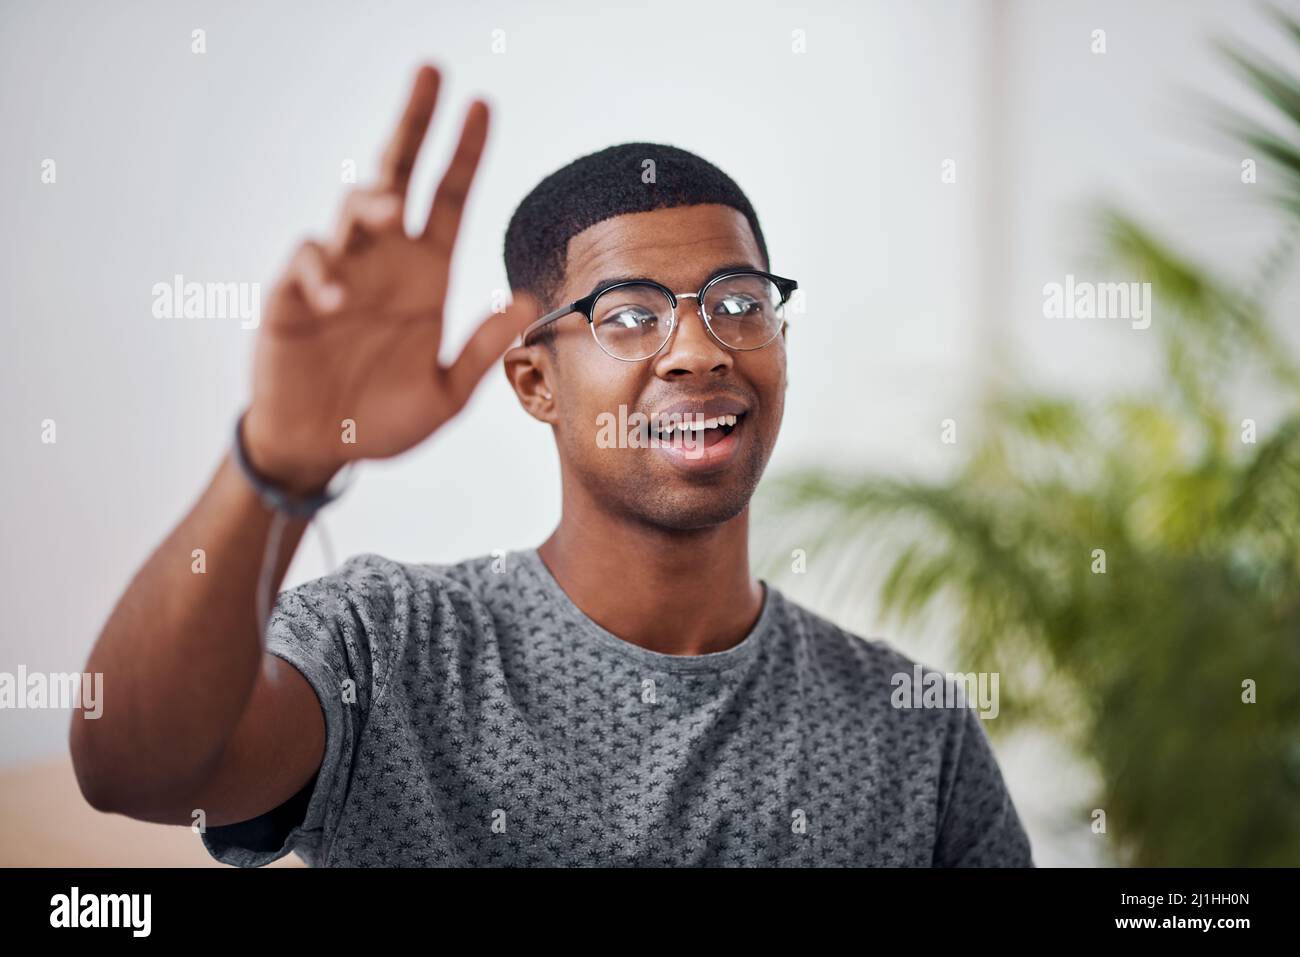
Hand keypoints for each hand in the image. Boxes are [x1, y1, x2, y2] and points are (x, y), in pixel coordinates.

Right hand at [243, 65, 539, 493]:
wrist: (321, 449)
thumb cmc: (383, 419)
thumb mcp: (445, 395)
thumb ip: (481, 351)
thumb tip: (527, 302)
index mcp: (425, 274)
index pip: (450, 199)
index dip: (465, 154)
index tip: (482, 104)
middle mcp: (383, 261)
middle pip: (398, 174)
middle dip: (415, 123)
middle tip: (432, 71)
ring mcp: (337, 273)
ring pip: (351, 210)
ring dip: (370, 204)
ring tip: (392, 214)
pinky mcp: (290, 298)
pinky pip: (306, 265)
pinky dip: (320, 273)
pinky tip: (336, 301)